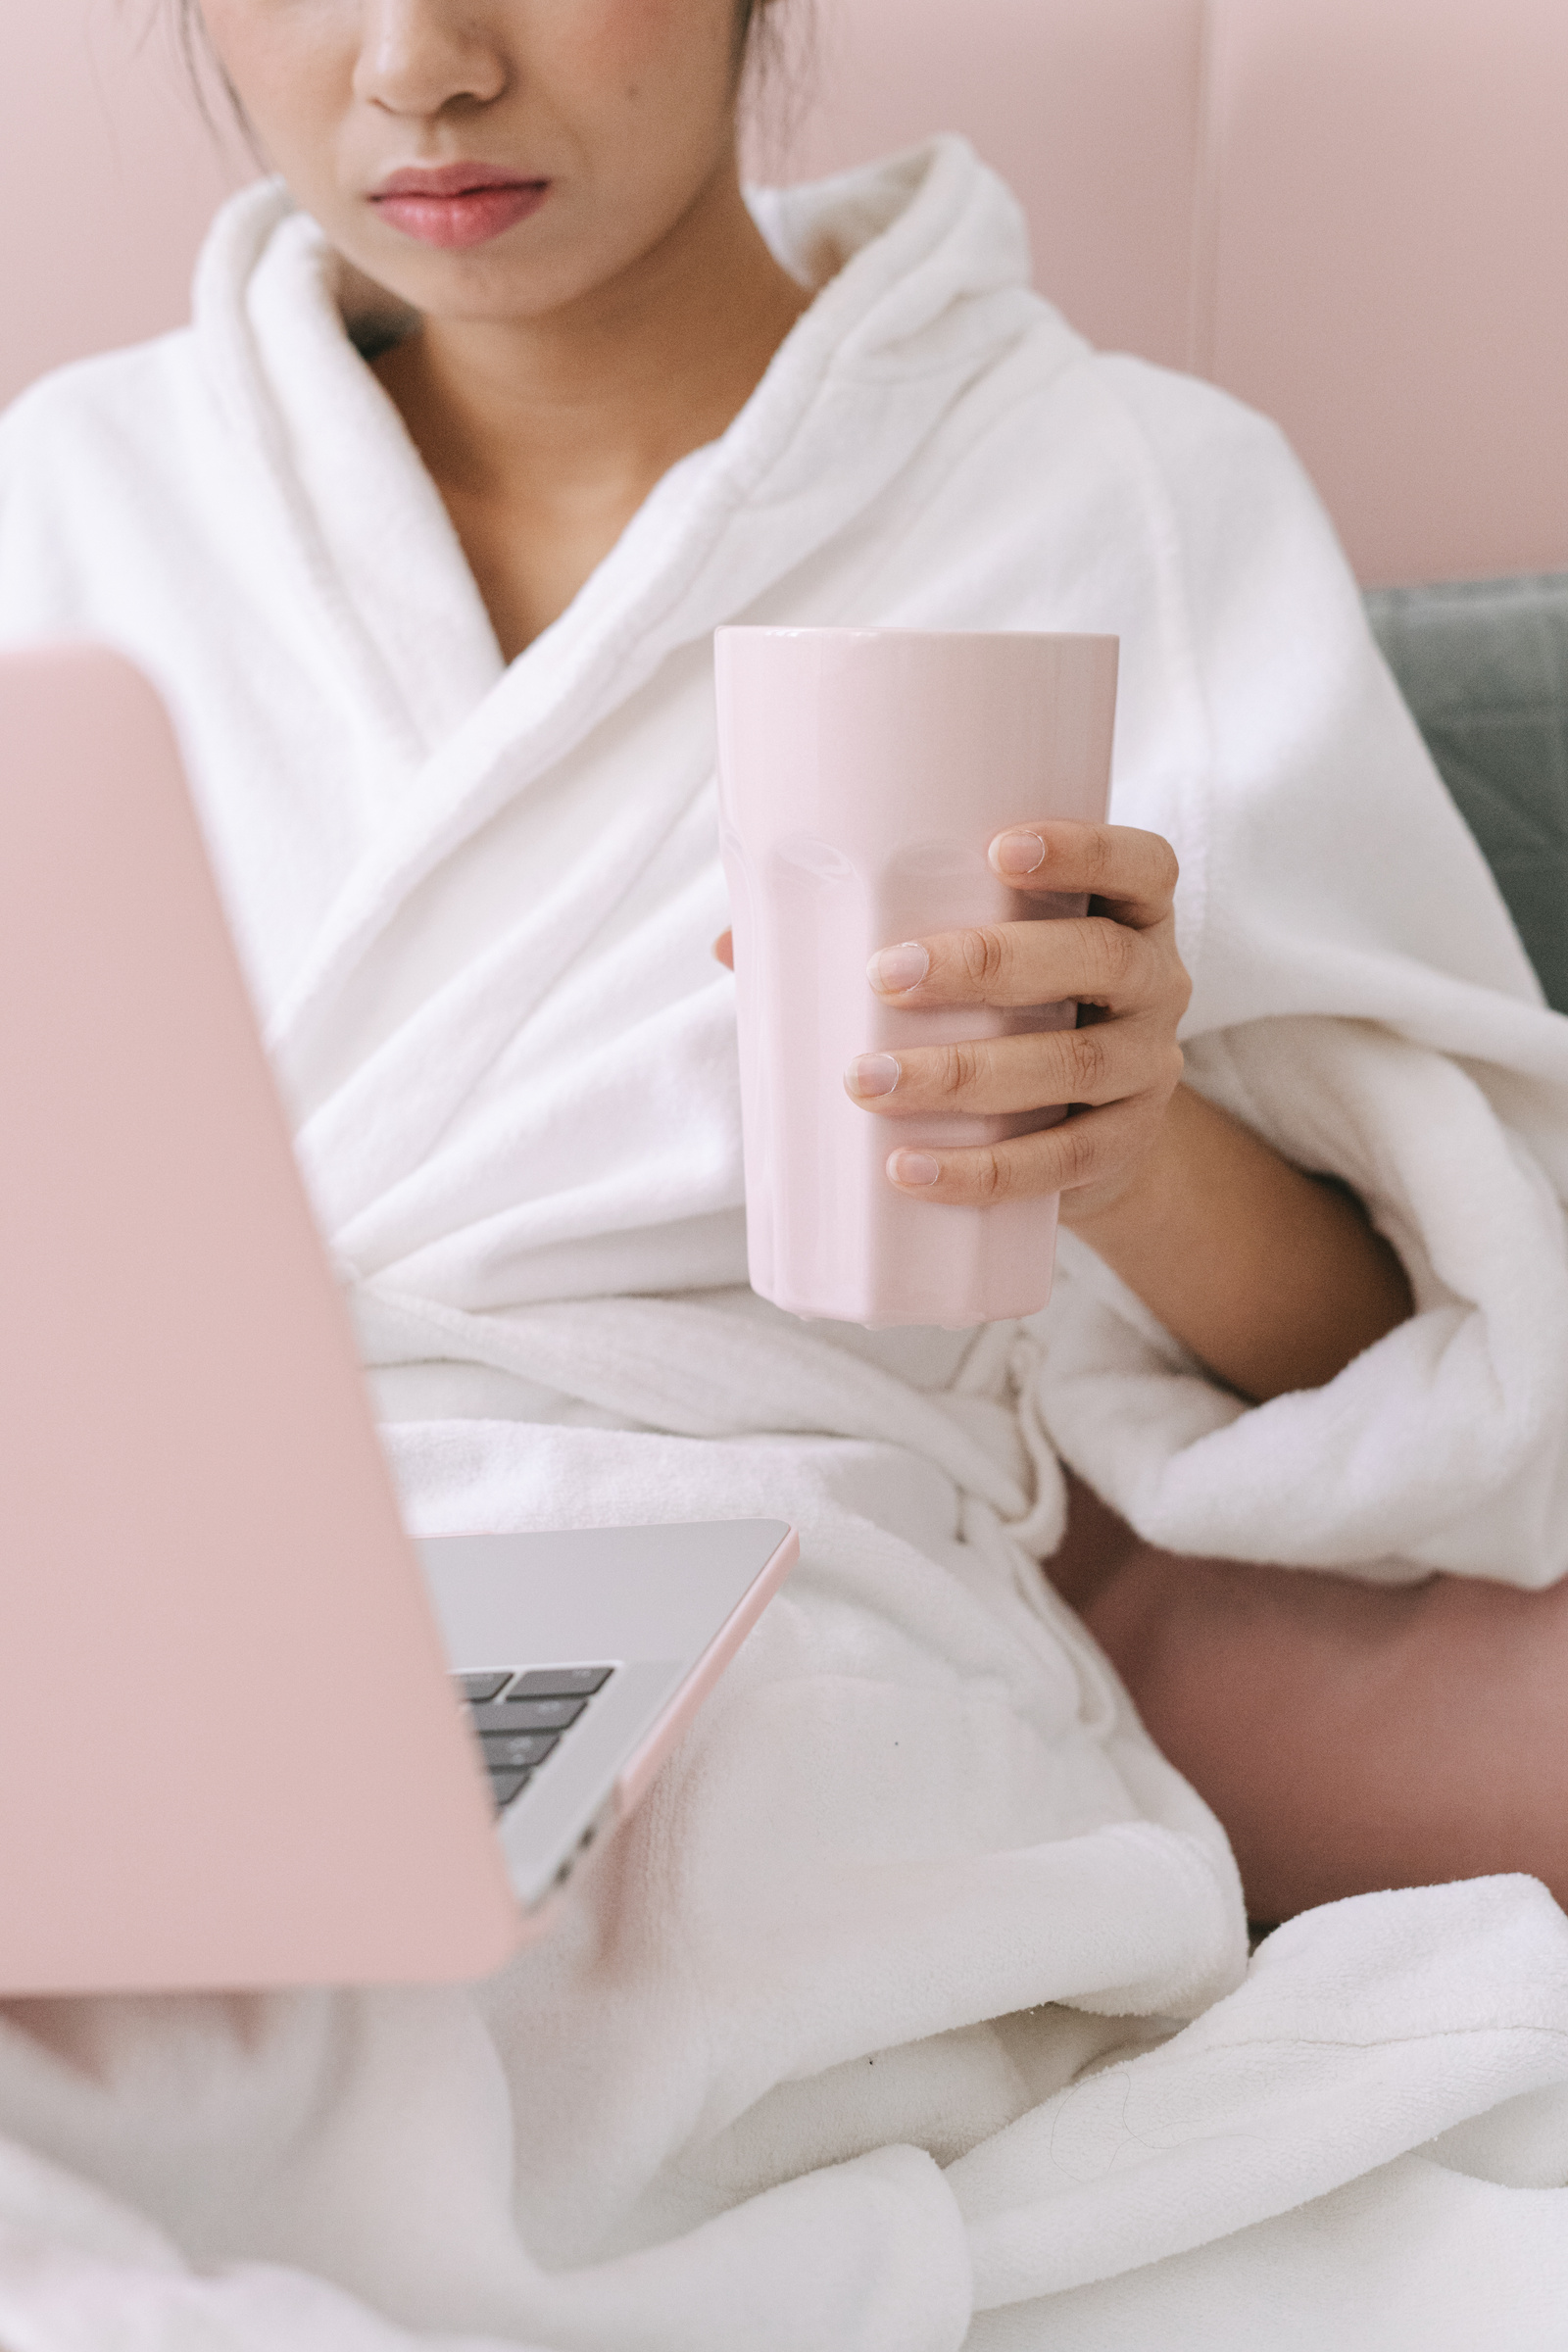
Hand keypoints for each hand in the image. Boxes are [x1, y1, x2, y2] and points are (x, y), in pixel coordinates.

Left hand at [841, 822, 1188, 1222]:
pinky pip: (1063, 1161)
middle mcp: (1156, 983)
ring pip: (1074, 1064)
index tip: (998, 850)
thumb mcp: (975, 971)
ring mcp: (1146, 1068)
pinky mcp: (1123, 1148)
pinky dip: (982, 1170)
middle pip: (1097, 960)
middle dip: (989, 964)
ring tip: (869, 1082)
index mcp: (1128, 917)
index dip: (1083, 851)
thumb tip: (728, 943)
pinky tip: (908, 1169)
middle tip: (885, 978)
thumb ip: (874, 939)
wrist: (1091, 1140)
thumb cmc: (1011, 1019)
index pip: (1140, 866)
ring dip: (966, 1073)